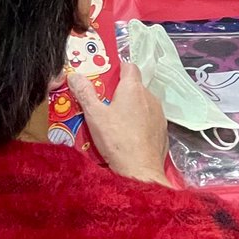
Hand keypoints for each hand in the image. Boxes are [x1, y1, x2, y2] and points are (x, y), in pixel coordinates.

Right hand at [70, 62, 170, 186]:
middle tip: (104, 102)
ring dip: (132, 107)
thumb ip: (84, 92)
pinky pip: (150, 120)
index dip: (117, 68)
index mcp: (133, 88)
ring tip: (116, 121)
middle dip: (121, 91)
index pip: (129, 66)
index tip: (105, 77)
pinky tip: (129, 135)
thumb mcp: (94, 115)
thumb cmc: (117, 140)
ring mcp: (159, 115)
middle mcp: (149, 97)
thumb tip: (75, 76)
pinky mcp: (163, 132)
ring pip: (143, 103)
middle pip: (135, 86)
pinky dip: (141, 123)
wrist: (141, 173)